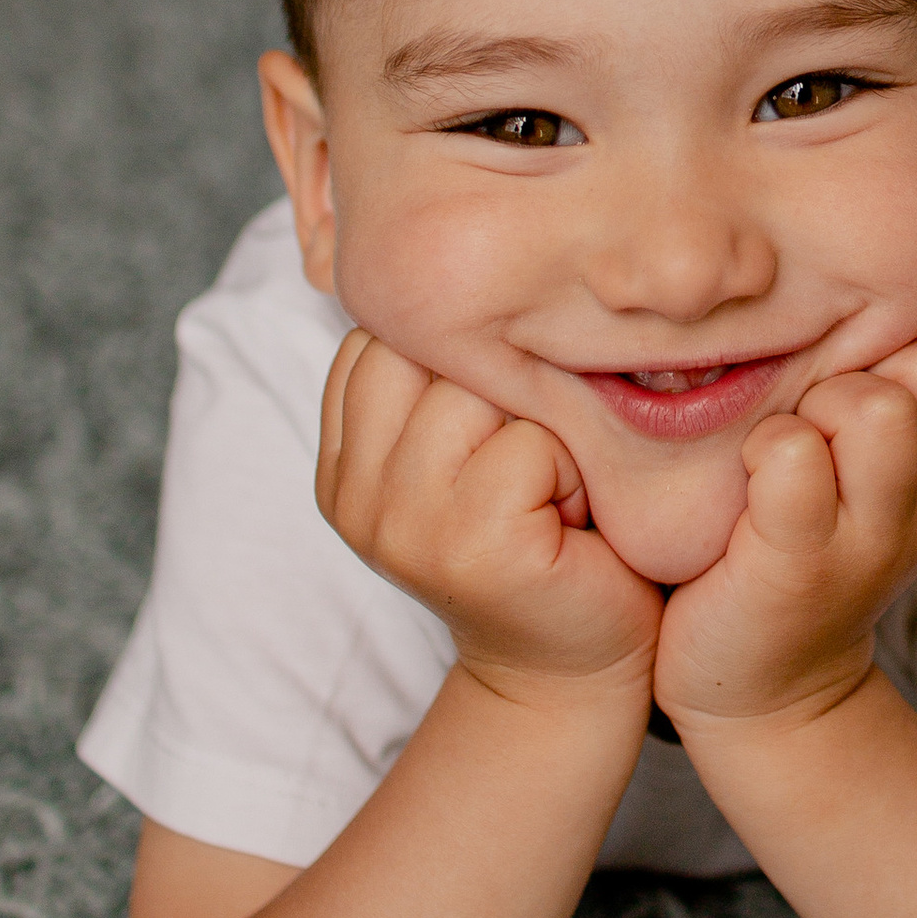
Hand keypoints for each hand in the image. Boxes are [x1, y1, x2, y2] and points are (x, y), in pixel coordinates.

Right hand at [318, 330, 662, 708]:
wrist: (574, 665)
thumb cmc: (543, 535)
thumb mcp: (469, 444)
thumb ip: (437, 373)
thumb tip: (452, 252)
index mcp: (341, 459)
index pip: (388, 332)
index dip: (464, 361)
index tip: (496, 432)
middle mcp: (353, 492)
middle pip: (431, 350)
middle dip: (503, 386)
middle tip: (534, 466)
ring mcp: (400, 522)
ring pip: (481, 388)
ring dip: (543, 425)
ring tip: (551, 489)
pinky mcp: (467, 545)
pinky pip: (528, 442)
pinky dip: (570, 468)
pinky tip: (569, 518)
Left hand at [655, 324, 916, 732]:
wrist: (769, 690)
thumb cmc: (802, 549)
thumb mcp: (873, 476)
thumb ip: (887, 395)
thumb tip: (860, 285)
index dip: (911, 341)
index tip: (859, 383)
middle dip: (868, 366)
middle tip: (817, 415)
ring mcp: (869, 535)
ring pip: (878, 407)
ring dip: (817, 407)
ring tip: (785, 450)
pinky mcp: (799, 563)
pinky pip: (794, 456)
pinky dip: (764, 452)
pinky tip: (747, 483)